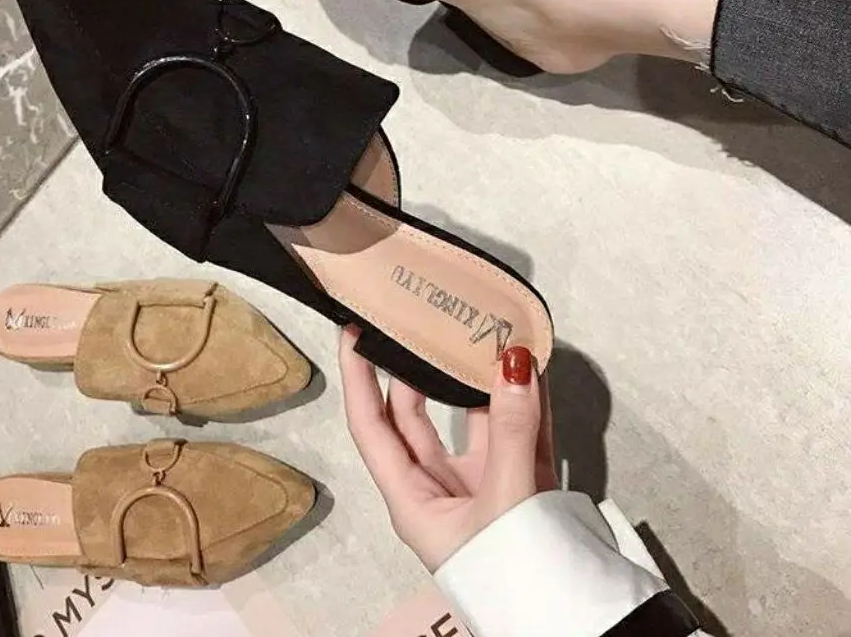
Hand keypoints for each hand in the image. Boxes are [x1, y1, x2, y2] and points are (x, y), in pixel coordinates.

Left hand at [339, 327, 557, 571]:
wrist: (574, 622)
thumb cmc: (516, 574)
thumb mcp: (507, 499)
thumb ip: (512, 428)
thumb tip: (512, 359)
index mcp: (412, 498)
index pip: (370, 425)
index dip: (358, 377)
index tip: (352, 329)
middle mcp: (439, 487)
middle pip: (415, 414)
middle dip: (417, 366)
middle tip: (421, 319)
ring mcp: (481, 484)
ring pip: (470, 419)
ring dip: (477, 379)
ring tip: (478, 331)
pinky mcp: (522, 485)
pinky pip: (517, 432)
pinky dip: (523, 400)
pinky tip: (528, 365)